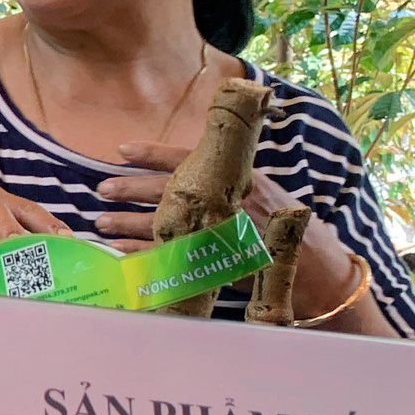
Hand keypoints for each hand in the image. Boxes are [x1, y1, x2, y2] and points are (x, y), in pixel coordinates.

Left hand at [95, 143, 356, 304]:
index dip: (153, 154)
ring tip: (101, 221)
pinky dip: (141, 251)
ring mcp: (219, 232)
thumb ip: (229, 176)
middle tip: (101, 188)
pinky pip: (168, 255)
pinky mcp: (214, 260)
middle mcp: (226, 201)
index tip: (122, 149)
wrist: (313, 265)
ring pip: (161, 225)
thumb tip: (195, 164)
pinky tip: (119, 250)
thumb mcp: (261, 190)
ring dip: (128, 223)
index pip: (188, 159)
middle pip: (168, 192)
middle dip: (131, 189)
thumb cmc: (284, 224)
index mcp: (238, 177)